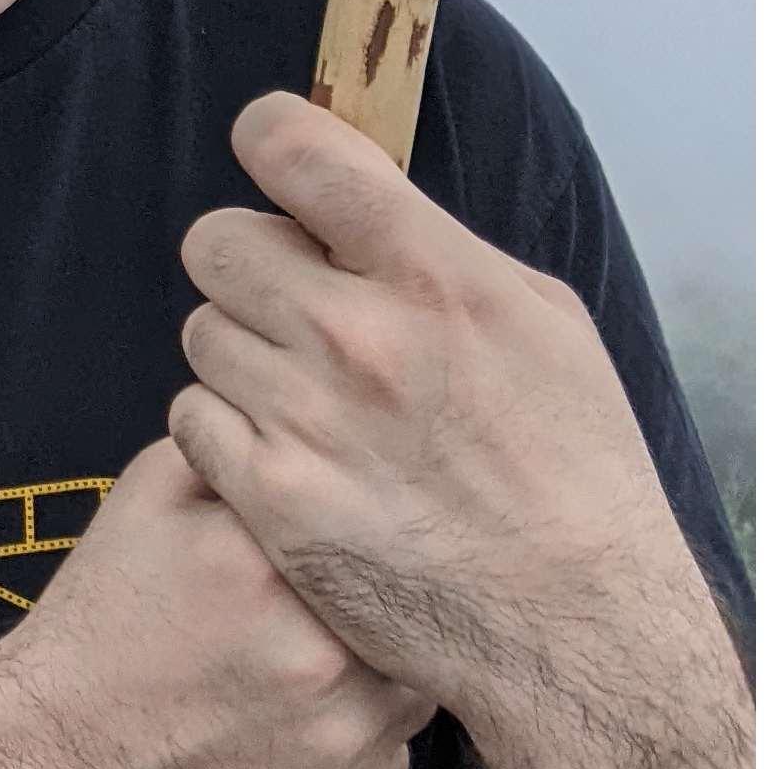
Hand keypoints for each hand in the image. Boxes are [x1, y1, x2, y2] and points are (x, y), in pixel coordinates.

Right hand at [0, 435, 434, 768]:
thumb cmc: (97, 627)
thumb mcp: (144, 501)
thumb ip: (237, 452)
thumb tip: (318, 430)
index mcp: (268, 565)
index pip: (375, 534)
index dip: (354, 543)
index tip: (324, 559)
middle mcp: (318, 661)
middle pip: (401, 618)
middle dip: (363, 617)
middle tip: (302, 623)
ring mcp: (336, 754)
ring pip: (407, 697)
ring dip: (366, 685)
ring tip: (286, 682)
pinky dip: (348, 758)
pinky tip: (281, 744)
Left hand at [169, 93, 721, 768]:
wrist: (576, 628)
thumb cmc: (575, 466)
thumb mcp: (541, 322)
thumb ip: (436, 247)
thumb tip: (353, 191)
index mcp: (433, 274)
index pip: (293, 148)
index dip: (271, 140)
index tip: (276, 158)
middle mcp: (359, 336)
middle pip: (216, 239)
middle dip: (251, 265)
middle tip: (295, 308)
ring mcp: (307, 418)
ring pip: (202, 331)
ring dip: (243, 355)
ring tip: (309, 399)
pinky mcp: (270, 495)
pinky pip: (192, 417)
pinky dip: (227, 432)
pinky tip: (288, 456)